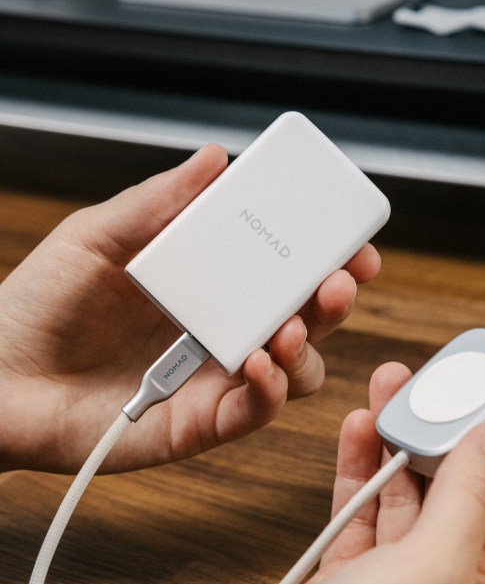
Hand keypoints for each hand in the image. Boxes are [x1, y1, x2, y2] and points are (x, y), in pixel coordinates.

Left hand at [0, 145, 379, 473]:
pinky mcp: (200, 423)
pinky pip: (256, 410)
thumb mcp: (97, 237)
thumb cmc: (38, 308)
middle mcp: (219, 332)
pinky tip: (255, 360)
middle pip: (304, 317)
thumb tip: (213, 159)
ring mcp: (214, 379)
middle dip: (335, 295)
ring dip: (308, 344)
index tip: (347, 233)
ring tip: (289, 324)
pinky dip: (271, 387)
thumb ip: (159, 203)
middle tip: (342, 275)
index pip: (281, 267)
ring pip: (296, 368)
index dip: (323, 252)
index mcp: (205, 285)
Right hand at [173, 362, 484, 583]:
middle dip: (435, 440)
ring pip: (401, 507)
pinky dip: (358, 479)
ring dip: (393, 451)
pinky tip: (356, 439)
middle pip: (451, 504)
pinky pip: (361, 522)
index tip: (481, 395)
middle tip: (421, 386)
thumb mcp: (431, 569)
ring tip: (384, 397)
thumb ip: (468, 499)